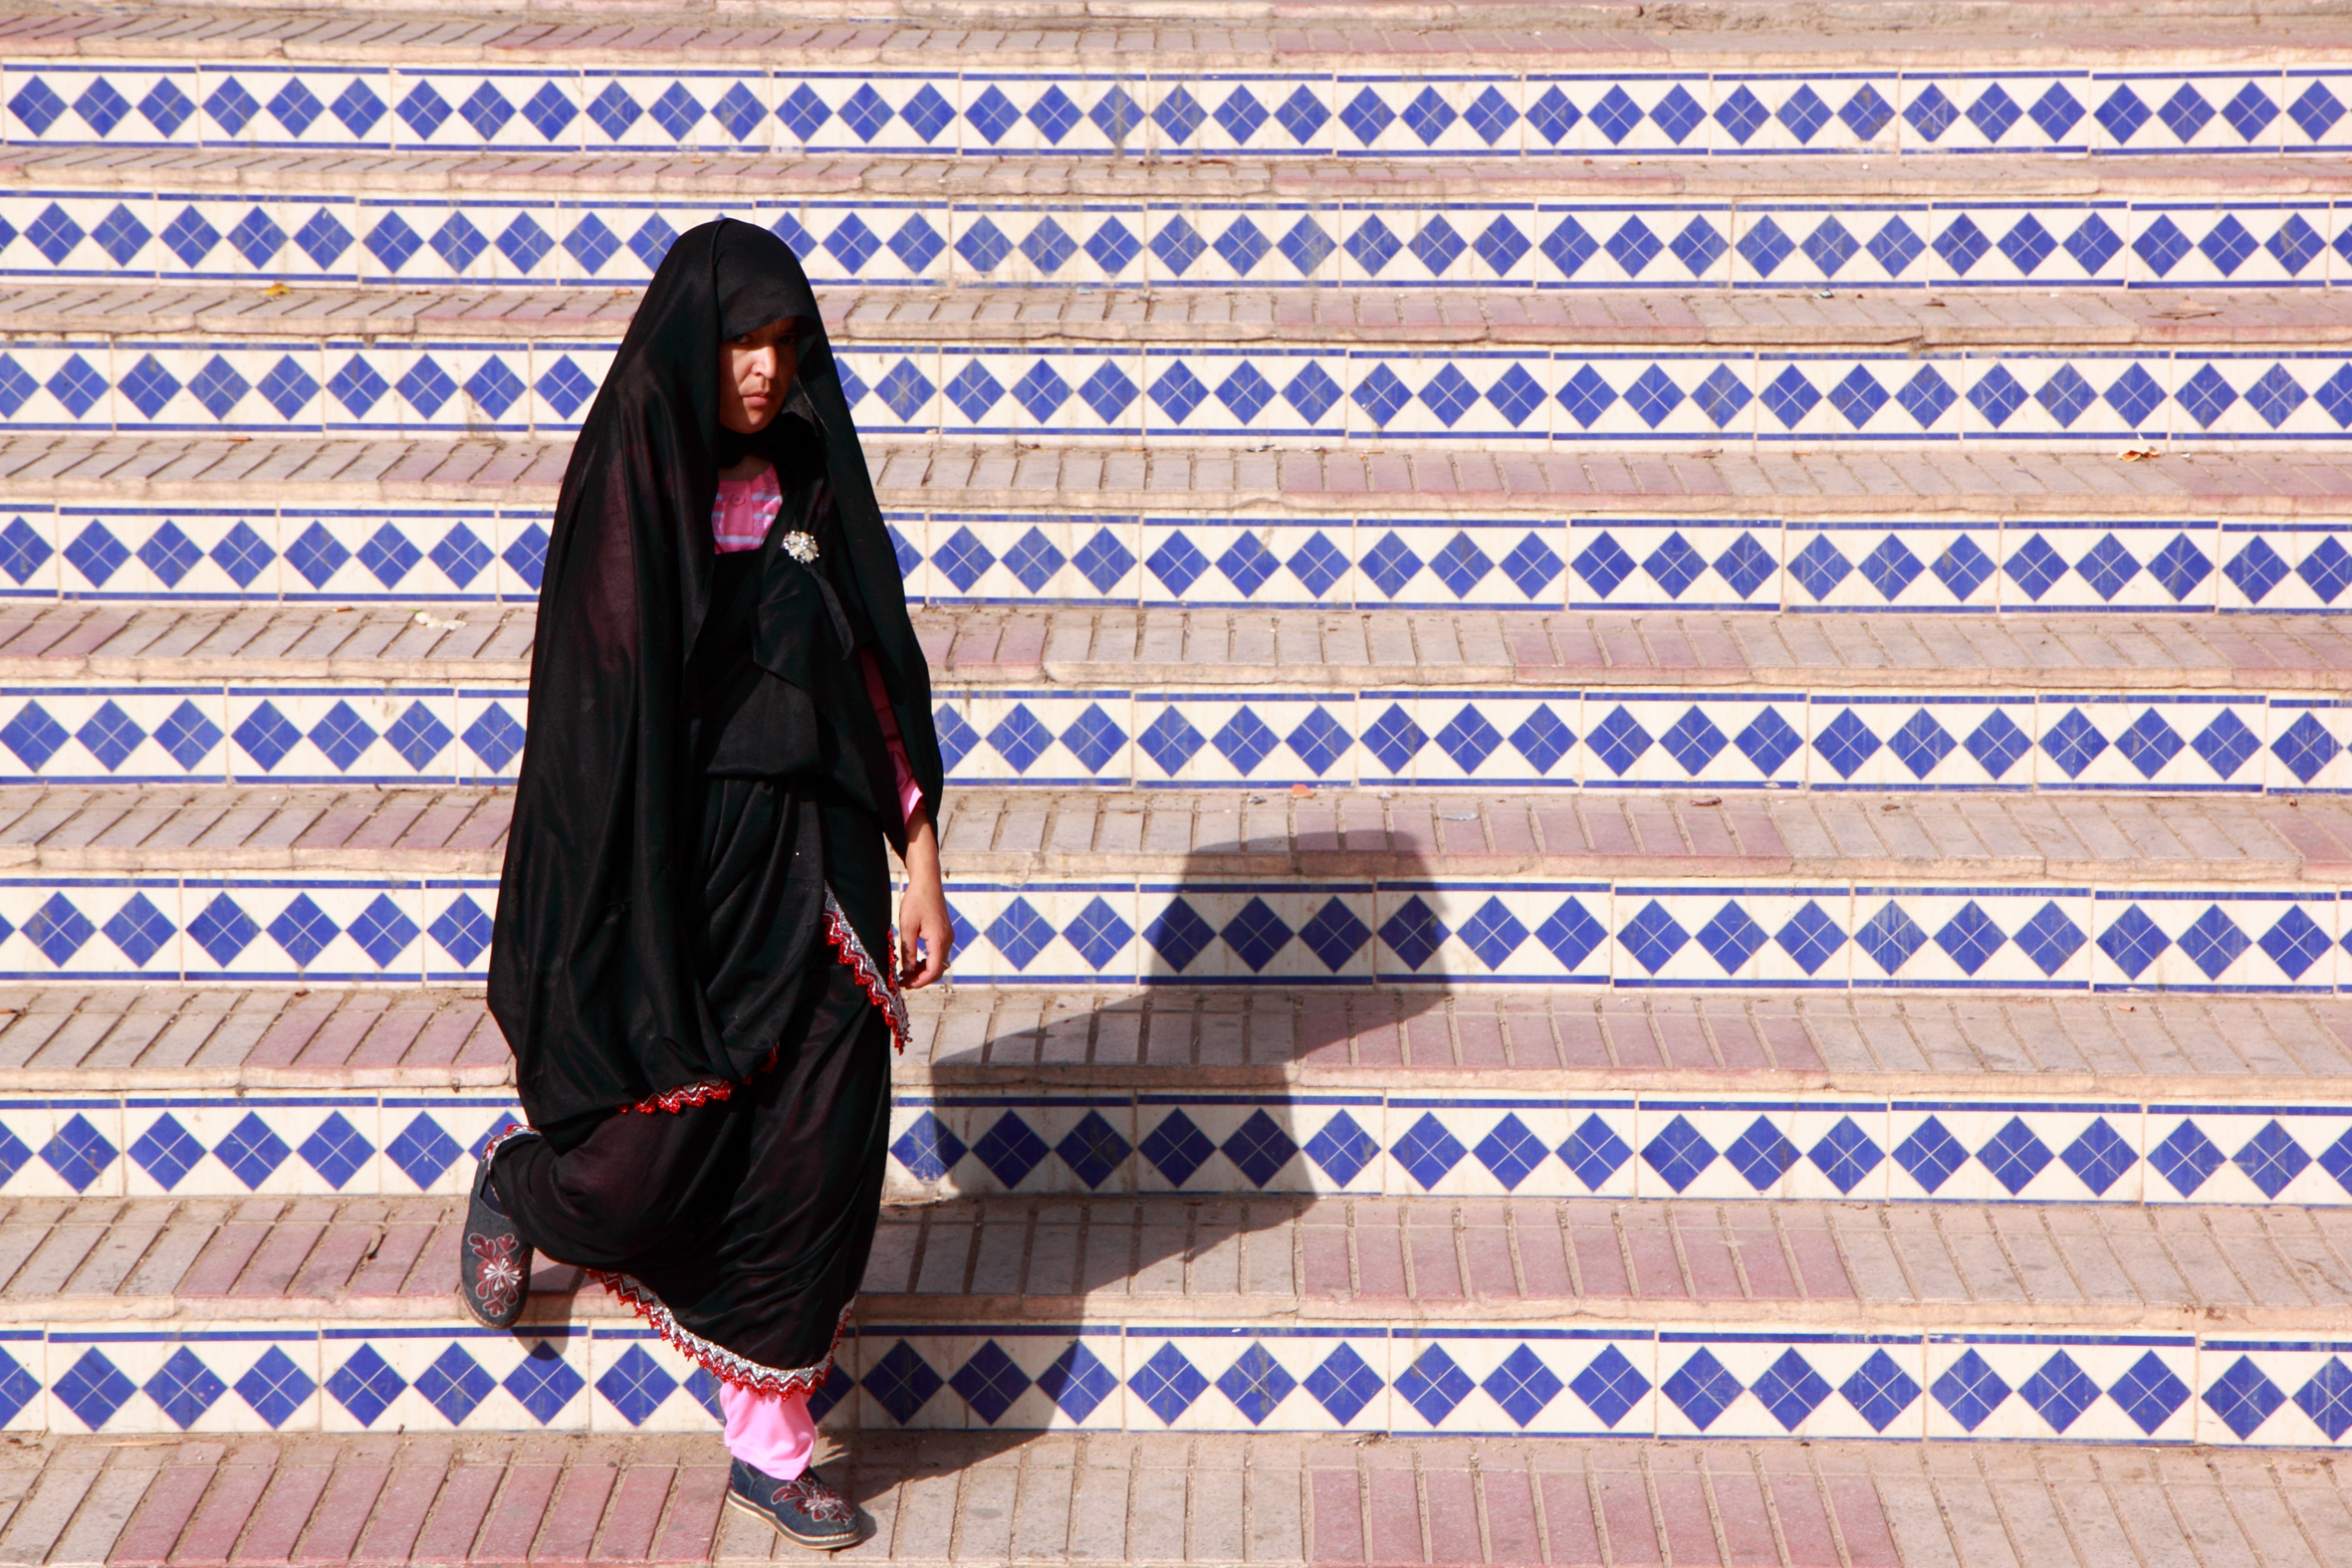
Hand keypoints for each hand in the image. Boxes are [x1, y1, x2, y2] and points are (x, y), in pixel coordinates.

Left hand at [897, 806, 950, 989]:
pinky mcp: (944, 933)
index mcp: (939, 940)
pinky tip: (913, 962)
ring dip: (923, 971)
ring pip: (938, 962)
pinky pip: (937, 954)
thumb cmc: (916, 901)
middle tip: (902, 982)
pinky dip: (926, 961)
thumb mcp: (907, 927)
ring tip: (905, 973)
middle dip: (921, 979)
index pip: (934, 970)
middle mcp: (947, 940)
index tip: (905, 985)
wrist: (927, 882)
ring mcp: (947, 937)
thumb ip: (908, 951)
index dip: (920, 981)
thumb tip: (907, 970)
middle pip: (937, 969)